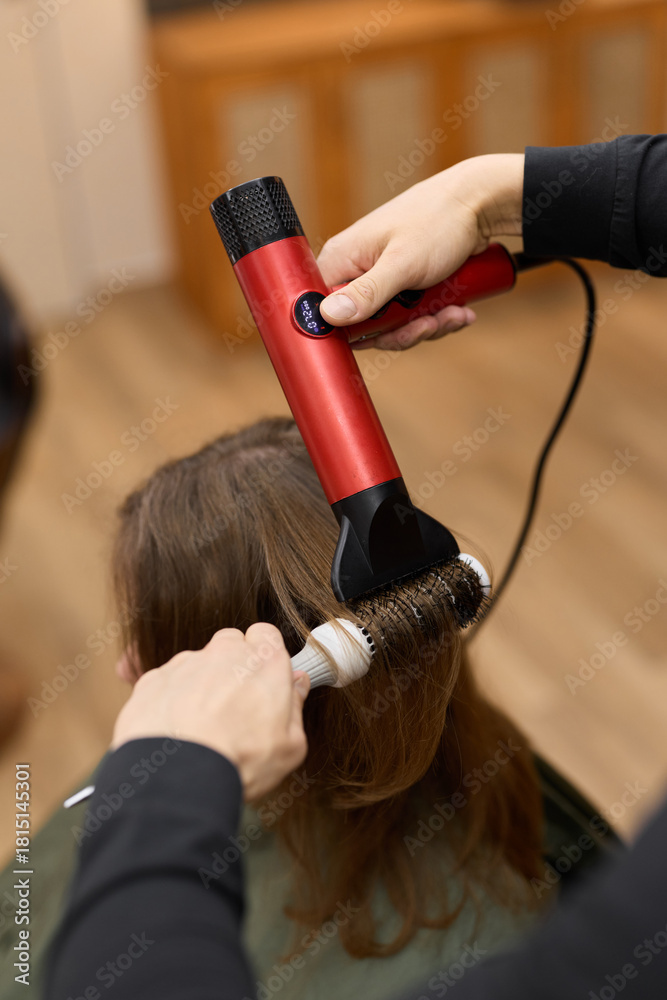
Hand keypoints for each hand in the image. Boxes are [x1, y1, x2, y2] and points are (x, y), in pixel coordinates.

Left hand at [111, 623, 309, 800]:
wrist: (178, 777)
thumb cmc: (239, 761)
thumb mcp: (290, 745)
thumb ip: (295, 707)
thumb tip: (298, 685)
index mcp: (264, 662)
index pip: (267, 635)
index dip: (266, 655)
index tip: (265, 678)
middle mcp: (224, 653)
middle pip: (231, 645)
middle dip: (234, 667)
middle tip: (235, 706)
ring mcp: (186, 663)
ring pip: (198, 664)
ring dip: (202, 685)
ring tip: (202, 727)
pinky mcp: (154, 679)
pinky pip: (168, 682)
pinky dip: (172, 700)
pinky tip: (176, 731)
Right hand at [317, 153, 523, 349]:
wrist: (479, 203)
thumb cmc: (438, 221)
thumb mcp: (402, 263)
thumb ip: (367, 293)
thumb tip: (328, 316)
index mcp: (342, 259)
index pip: (327, 311)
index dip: (350, 331)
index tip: (383, 335)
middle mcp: (357, 271)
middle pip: (364, 325)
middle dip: (402, 331)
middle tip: (430, 324)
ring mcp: (382, 279)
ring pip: (393, 324)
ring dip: (425, 326)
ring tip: (453, 313)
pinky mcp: (405, 285)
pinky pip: (412, 316)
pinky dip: (436, 317)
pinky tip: (458, 310)